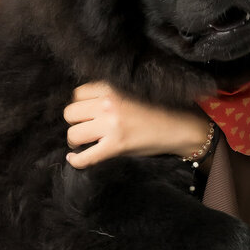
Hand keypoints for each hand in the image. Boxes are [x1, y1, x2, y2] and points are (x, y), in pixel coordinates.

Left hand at [63, 81, 211, 167]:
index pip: (77, 94)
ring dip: (76, 140)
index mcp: (111, 88)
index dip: (79, 106)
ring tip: (83, 143)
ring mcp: (111, 125)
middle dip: (75, 122)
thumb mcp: (129, 93)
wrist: (179, 127)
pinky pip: (85, 157)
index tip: (85, 114)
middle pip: (70, 113)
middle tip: (84, 129)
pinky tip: (75, 159)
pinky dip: (76, 161)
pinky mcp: (116, 146)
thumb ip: (106, 96)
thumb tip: (81, 107)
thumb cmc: (156, 110)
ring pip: (73, 134)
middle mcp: (108, 104)